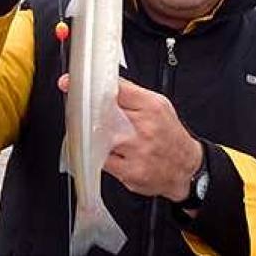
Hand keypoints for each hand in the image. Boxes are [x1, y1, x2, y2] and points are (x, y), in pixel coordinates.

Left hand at [58, 75, 202, 200]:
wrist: (186, 167)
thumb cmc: (169, 135)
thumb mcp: (159, 106)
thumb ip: (133, 94)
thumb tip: (105, 84)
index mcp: (150, 106)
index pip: (114, 90)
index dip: (89, 87)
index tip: (69, 83)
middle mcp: (143, 128)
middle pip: (102, 114)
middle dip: (84, 111)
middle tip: (76, 109)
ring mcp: (136, 151)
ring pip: (98, 138)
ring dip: (88, 135)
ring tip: (90, 132)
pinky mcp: (129, 172)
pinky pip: (101, 161)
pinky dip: (96, 155)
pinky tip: (100, 151)